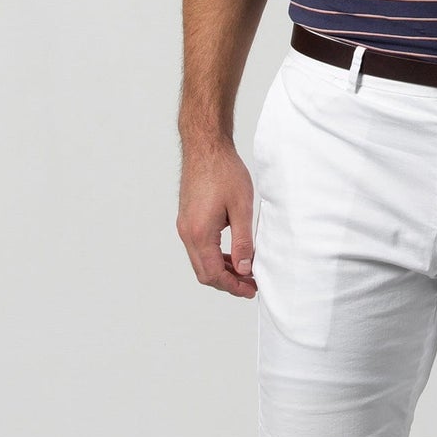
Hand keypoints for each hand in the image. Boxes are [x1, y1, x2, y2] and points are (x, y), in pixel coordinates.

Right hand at [176, 138, 257, 297]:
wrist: (205, 147)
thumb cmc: (224, 171)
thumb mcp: (241, 208)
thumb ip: (243, 242)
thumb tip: (245, 269)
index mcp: (199, 233)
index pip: (214, 274)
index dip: (234, 286)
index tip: (252, 290)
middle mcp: (187, 233)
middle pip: (204, 273)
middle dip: (228, 283)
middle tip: (251, 286)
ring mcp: (185, 226)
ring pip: (201, 262)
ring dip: (221, 270)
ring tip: (245, 272)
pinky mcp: (187, 220)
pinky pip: (199, 248)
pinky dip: (215, 257)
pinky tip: (233, 255)